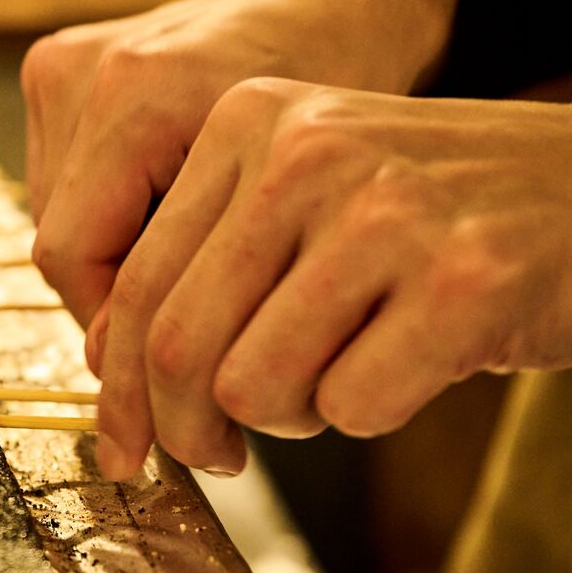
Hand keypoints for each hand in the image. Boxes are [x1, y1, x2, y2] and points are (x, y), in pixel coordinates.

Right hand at [22, 0, 459, 337]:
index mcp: (138, 92)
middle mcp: (84, 70)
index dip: (113, 329)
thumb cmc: (337, 90)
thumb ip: (195, 275)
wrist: (334, 3)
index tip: (168, 376)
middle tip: (186, 352)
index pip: (73, 255)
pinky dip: (110, 216)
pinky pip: (64, 181)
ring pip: (56, 217)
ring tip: (189, 279)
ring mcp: (65, 64)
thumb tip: (116, 366)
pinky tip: (167, 222)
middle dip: (116, 303)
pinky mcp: (60, 69)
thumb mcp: (284, 200)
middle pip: (58, 240)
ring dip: (112, 261)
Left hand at [96, 77, 571, 478]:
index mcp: (248, 122)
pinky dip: (366, 412)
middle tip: (217, 451)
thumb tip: (108, 363)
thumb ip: (202, 262)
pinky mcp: (464, 277)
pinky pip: (350, 407)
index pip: (139, 282)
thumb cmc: (421, 210)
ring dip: (286, 416)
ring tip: (335, 376)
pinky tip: (404, 363)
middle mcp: (307, 151)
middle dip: (185, 426)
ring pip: (253, 386)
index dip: (120, 385)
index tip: (125, 439)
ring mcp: (388, 209)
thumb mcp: (298, 194)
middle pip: (178, 344)